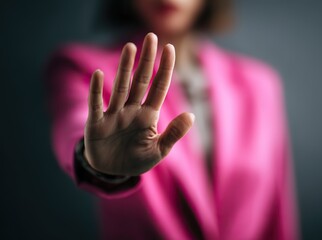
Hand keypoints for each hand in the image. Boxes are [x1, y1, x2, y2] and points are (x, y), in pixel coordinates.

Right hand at [83, 33, 193, 175]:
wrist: (112, 173)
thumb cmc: (136, 160)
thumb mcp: (158, 151)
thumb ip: (174, 134)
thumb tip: (192, 115)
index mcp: (148, 116)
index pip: (159, 88)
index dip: (164, 69)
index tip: (169, 48)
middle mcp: (131, 110)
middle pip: (140, 81)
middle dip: (146, 60)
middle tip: (151, 37)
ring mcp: (113, 115)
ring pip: (121, 87)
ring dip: (125, 68)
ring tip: (131, 47)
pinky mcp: (96, 124)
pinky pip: (96, 105)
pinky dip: (96, 91)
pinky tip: (99, 74)